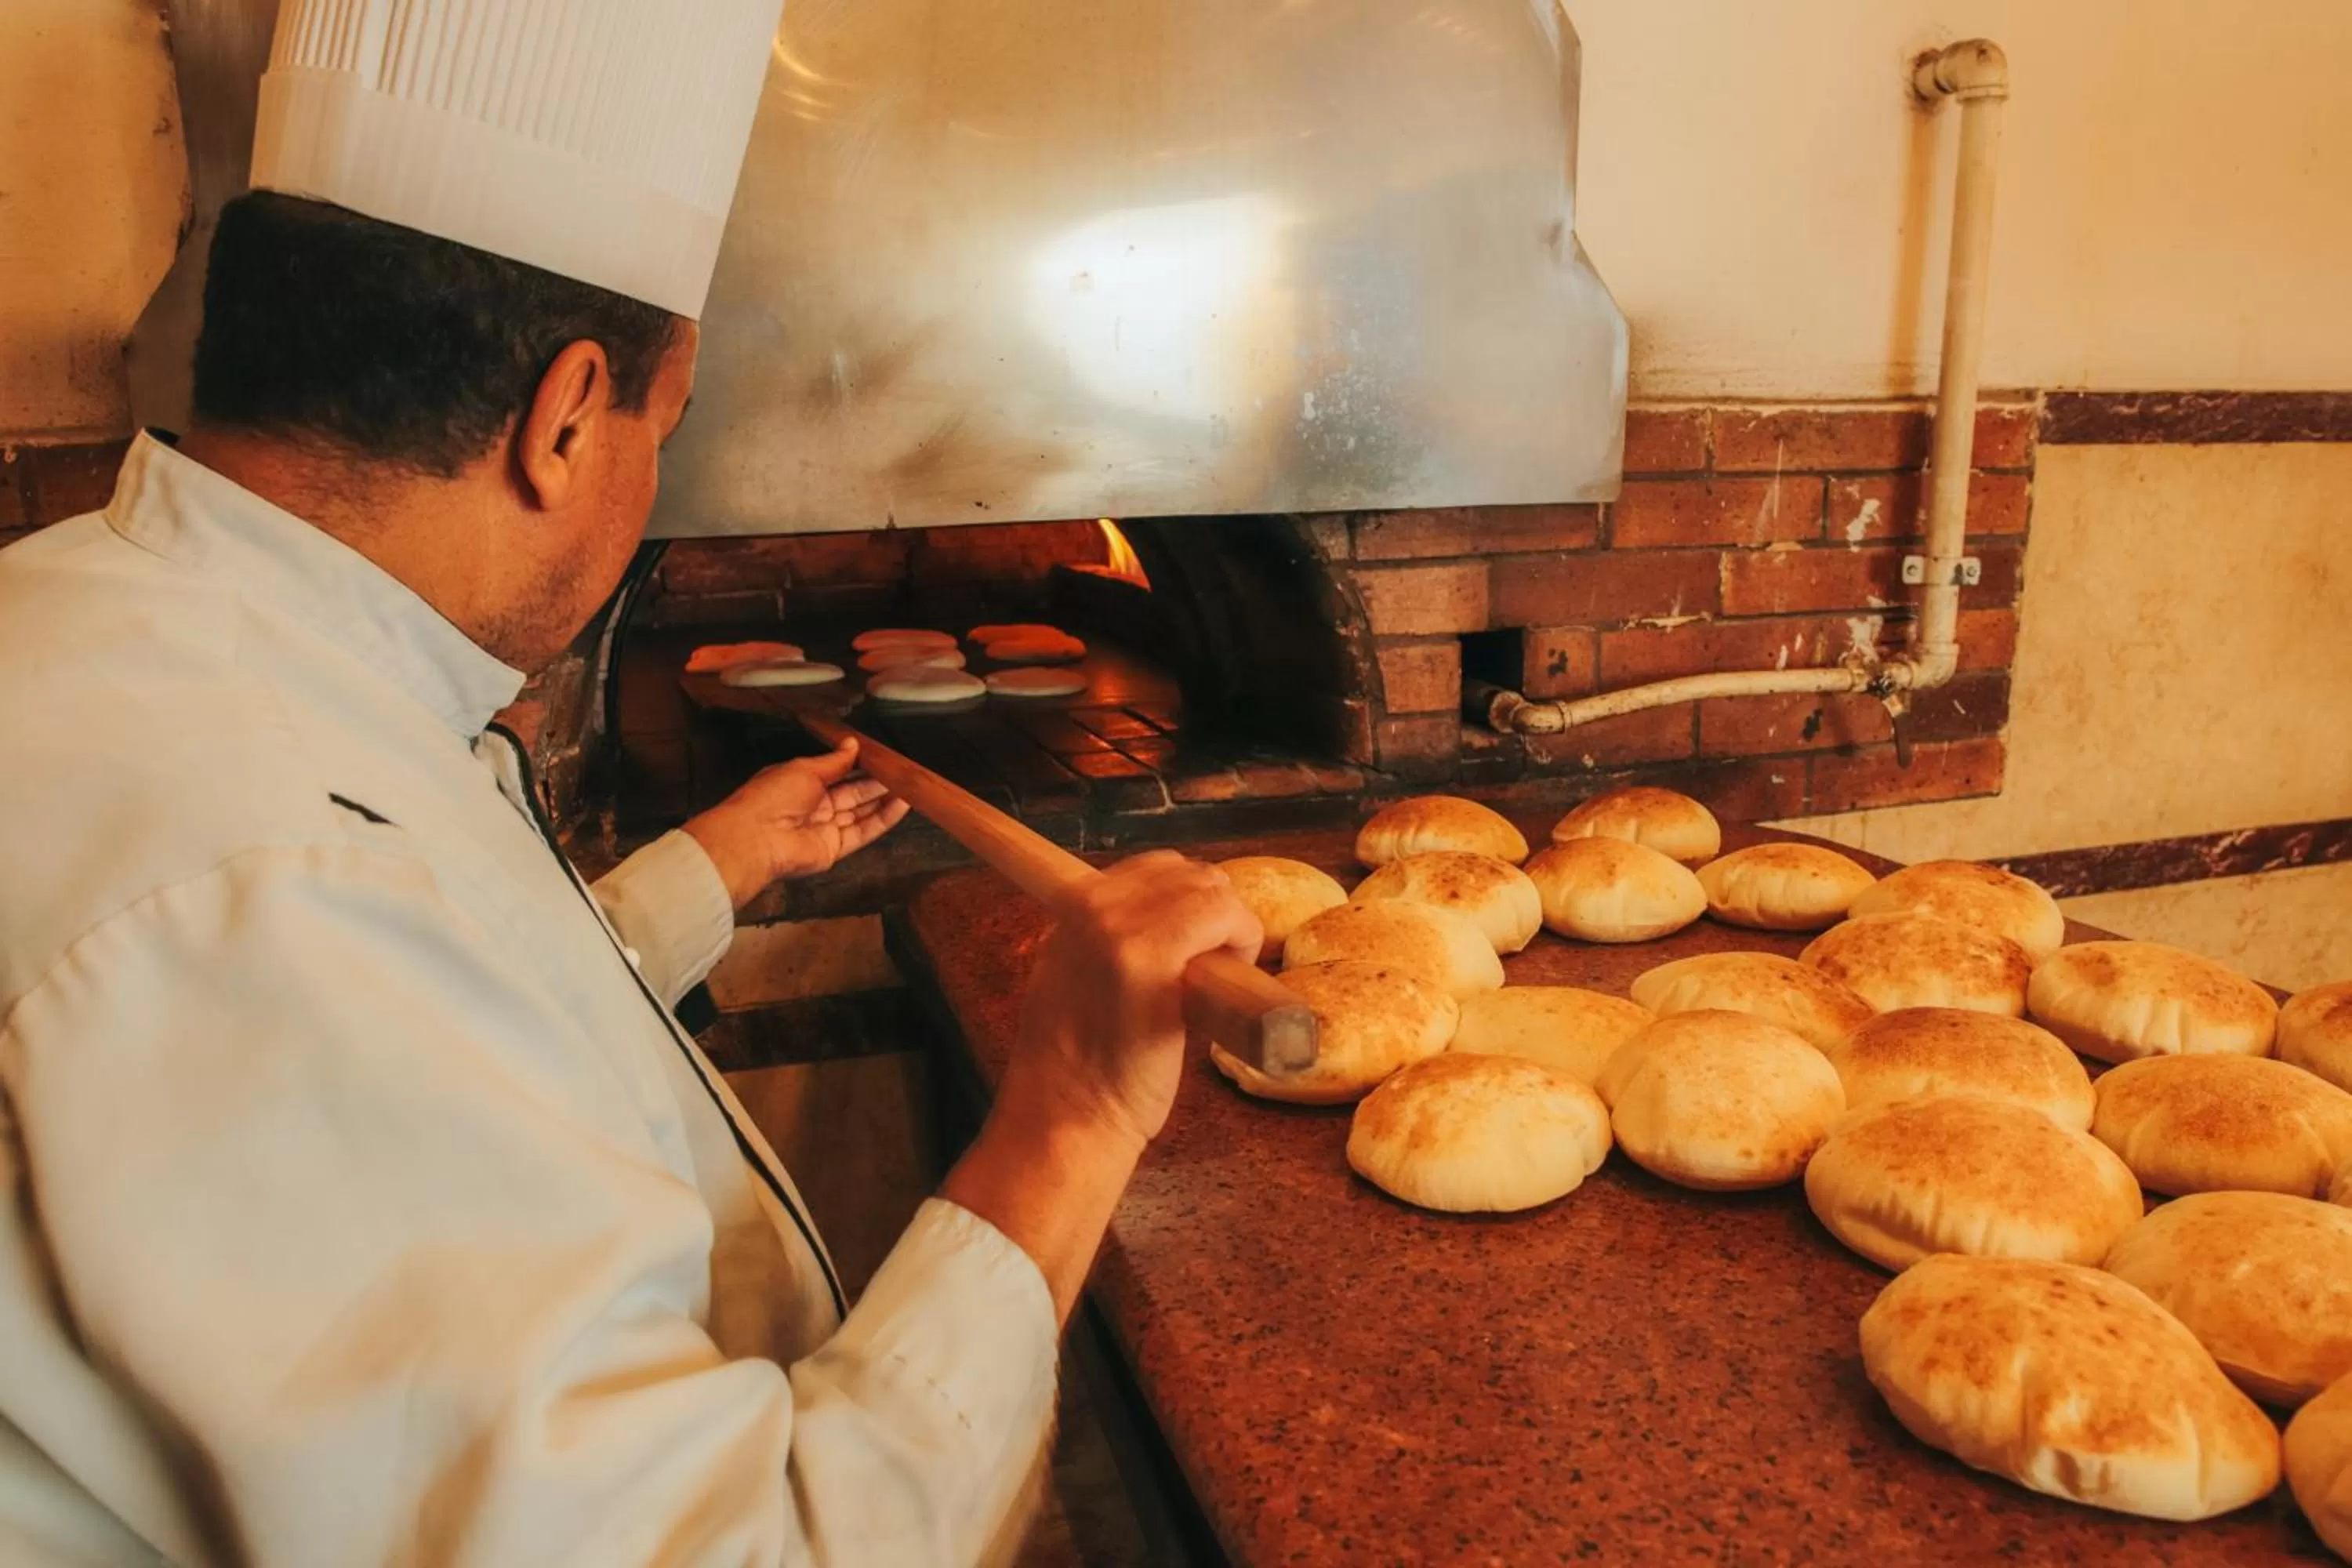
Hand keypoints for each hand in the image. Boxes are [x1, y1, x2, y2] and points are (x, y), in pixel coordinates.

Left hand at [681, 739, 909, 907]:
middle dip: (876, 782)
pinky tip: (903, 805)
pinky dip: (883, 819)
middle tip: (903, 771)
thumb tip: (853, 743)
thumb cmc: (775, 795)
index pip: (837, 773)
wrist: (757, 838)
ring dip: (884, 800)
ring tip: (911, 786)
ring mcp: (826, 829)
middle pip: (852, 793)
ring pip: (861, 813)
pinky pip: (863, 832)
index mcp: (802, 783)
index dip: (860, 765)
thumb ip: (833, 761)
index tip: (884, 757)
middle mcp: (816, 806)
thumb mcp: (804, 769)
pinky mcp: (836, 849)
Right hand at [1002, 852, 1263, 1148]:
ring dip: (1231, 926)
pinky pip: (1223, 917)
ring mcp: (1123, 930)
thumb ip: (1106, 937)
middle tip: (1213, 964)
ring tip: (1218, 977)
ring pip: (1211, 889)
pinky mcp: (1155, 961)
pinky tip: (1231, 977)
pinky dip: (1242, 938)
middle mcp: (1094, 907)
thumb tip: (1160, 919)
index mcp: (1073, 907)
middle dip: (1215, 911)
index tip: (1197, 941)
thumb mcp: (1071, 975)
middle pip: (1189, 873)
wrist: (1066, 1117)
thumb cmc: (1076, 1064)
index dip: (1189, 899)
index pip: (1154, 867)